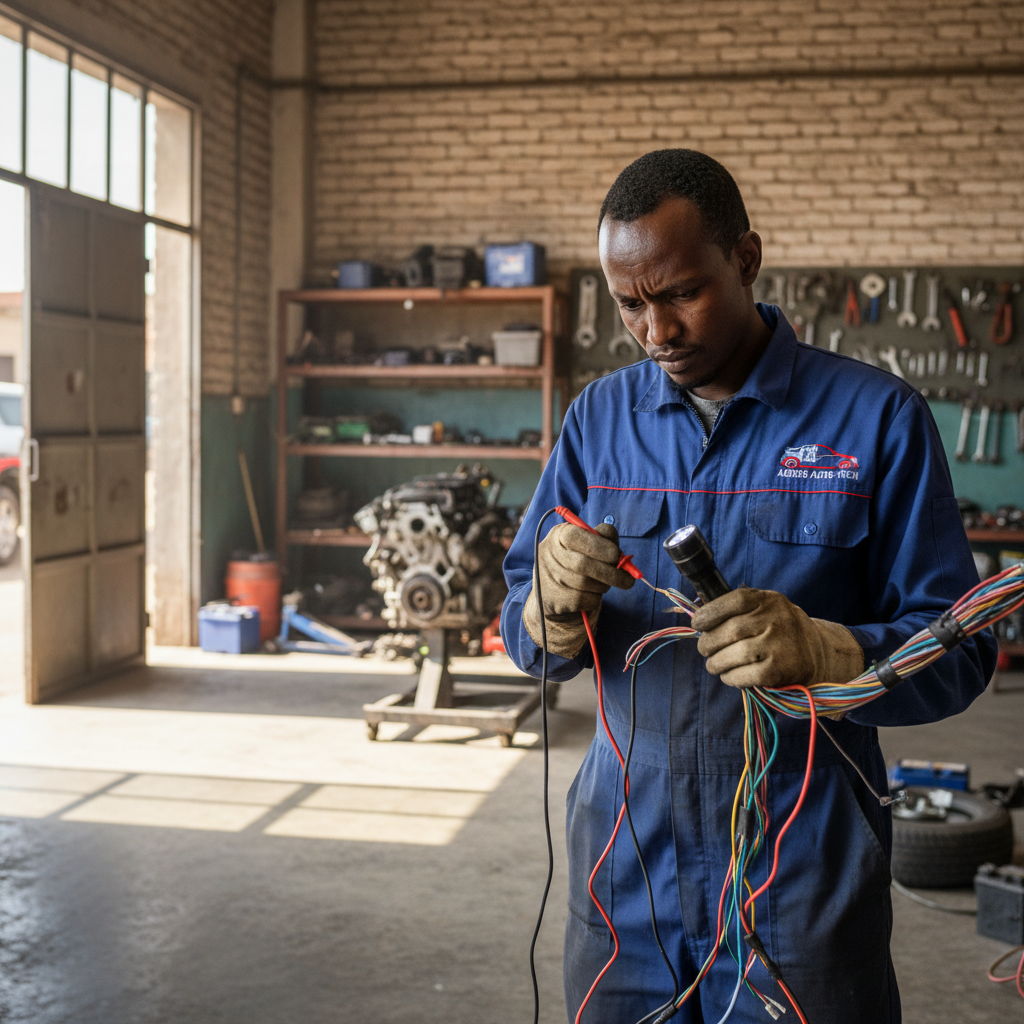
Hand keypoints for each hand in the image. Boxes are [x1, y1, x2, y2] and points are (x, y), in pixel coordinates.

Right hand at [523, 522, 634, 655]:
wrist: (555, 592)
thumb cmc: (578, 562)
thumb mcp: (588, 545)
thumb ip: (604, 541)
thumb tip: (621, 556)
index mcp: (559, 535)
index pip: (574, 536)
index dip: (598, 545)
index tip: (616, 555)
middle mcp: (548, 554)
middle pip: (582, 564)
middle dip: (611, 573)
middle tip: (628, 580)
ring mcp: (547, 578)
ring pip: (585, 583)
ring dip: (603, 586)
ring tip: (604, 584)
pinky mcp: (551, 599)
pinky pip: (582, 600)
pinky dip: (594, 599)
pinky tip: (591, 595)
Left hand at [691, 587, 862, 689]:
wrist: (817, 653)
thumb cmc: (778, 630)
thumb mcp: (764, 609)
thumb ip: (737, 610)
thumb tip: (699, 621)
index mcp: (769, 600)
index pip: (734, 601)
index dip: (710, 612)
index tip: (697, 623)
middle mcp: (776, 620)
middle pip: (729, 631)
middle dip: (709, 643)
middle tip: (704, 649)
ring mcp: (780, 645)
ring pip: (733, 654)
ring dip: (716, 662)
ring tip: (714, 665)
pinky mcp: (780, 670)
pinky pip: (744, 675)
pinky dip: (730, 677)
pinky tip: (729, 676)